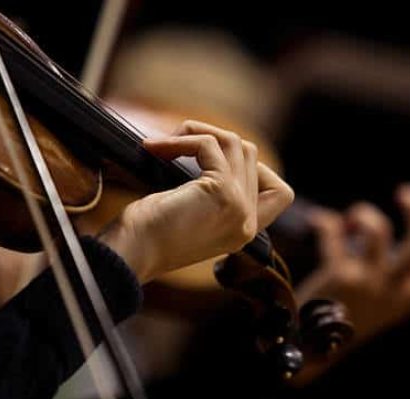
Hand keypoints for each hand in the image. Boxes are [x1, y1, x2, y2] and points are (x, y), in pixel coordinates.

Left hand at [100, 120, 293, 281]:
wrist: (131, 255)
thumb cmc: (147, 238)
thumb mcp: (190, 217)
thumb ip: (212, 195)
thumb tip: (207, 149)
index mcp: (243, 231)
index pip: (279, 193)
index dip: (254, 168)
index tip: (214, 162)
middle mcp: (247, 222)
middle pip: (250, 156)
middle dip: (212, 139)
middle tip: (176, 144)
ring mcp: (240, 207)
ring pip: (236, 144)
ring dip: (197, 133)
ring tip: (166, 142)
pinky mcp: (223, 192)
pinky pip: (208, 145)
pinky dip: (181, 139)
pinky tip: (155, 148)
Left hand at [296, 184, 409, 344]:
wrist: (308, 349)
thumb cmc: (342, 322)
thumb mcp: (375, 308)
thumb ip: (387, 280)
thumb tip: (377, 238)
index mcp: (405, 302)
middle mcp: (391, 290)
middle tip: (405, 194)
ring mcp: (367, 280)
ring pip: (381, 231)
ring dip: (367, 214)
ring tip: (355, 217)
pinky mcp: (339, 273)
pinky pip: (333, 233)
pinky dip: (325, 223)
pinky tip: (318, 222)